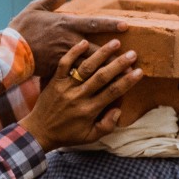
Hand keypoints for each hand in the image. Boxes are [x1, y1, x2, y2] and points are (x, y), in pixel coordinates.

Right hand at [11, 0, 142, 81]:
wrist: (6, 52)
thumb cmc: (21, 28)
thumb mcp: (36, 7)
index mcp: (65, 24)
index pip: (92, 23)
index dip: (109, 24)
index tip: (126, 26)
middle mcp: (68, 41)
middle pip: (97, 48)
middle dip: (116, 53)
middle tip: (134, 57)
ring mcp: (65, 58)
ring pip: (92, 65)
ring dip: (109, 70)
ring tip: (127, 76)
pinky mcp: (59, 72)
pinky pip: (79, 78)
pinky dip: (93, 83)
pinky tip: (106, 90)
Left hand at [24, 38, 142, 149]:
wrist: (39, 132)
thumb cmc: (67, 135)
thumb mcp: (90, 137)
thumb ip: (107, 126)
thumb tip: (118, 110)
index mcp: (90, 110)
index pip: (113, 92)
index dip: (127, 81)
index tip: (139, 71)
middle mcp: (79, 96)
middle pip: (102, 76)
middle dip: (119, 64)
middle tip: (132, 53)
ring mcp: (65, 87)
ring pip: (86, 67)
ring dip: (101, 53)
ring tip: (115, 42)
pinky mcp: (54, 81)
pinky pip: (64, 64)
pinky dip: (73, 52)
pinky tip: (84, 41)